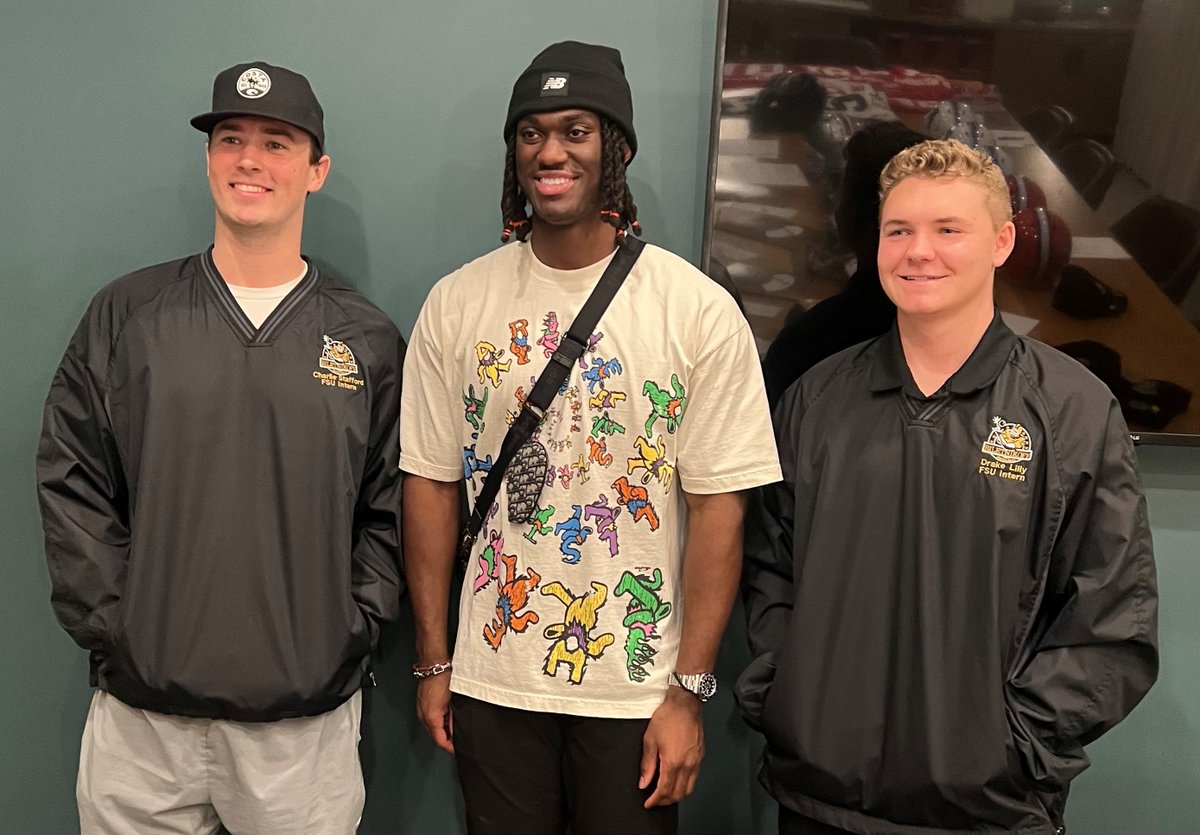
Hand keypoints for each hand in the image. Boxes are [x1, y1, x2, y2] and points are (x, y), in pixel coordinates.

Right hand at [416, 674, 453, 753]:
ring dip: (444, 731)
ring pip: (433, 729)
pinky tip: (449, 718)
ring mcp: (422, 710)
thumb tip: (456, 731)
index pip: (440, 741)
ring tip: (456, 730)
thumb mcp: (452, 702)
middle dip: (447, 741)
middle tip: (459, 742)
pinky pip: (431, 719)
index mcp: (431, 717)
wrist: (433, 664)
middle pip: (435, 737)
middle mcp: (423, 716)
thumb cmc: (443, 678)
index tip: (458, 750)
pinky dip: (440, 723)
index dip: (450, 748)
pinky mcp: (423, 704)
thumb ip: (453, 719)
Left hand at [640, 687, 704, 807]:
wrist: (685, 703)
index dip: (655, 800)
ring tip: (665, 793)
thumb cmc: (668, 717)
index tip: (648, 803)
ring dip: (676, 795)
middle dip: (665, 801)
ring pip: (688, 789)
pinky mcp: (701, 756)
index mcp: (673, 762)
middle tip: (655, 800)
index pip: (664, 790)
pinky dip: (685, 785)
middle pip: (678, 794)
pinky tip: (676, 780)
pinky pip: (694, 778)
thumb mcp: (650, 740)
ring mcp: (696, 761)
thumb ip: (647, 764)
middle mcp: (687, 765)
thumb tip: (644, 782)